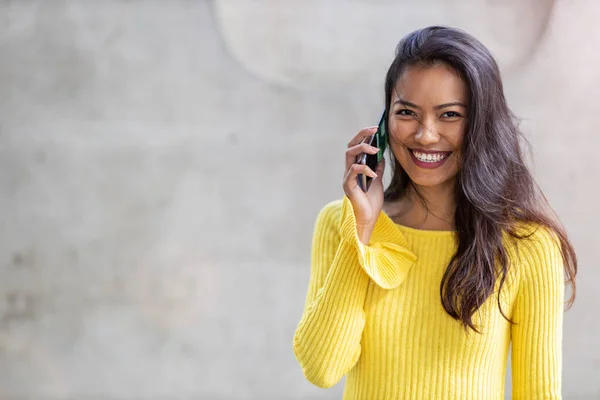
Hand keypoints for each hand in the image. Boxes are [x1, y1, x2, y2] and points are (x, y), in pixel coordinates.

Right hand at [343, 127, 385, 242]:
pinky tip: (374, 174)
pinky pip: (354, 171)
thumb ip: (377, 169)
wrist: (368, 219)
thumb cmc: (371, 202)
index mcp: (356, 167)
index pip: (357, 146)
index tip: (377, 128)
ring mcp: (348, 177)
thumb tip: (381, 156)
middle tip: (375, 129)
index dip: (365, 135)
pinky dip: (364, 169)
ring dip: (363, 148)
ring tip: (375, 149)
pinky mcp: (348, 185)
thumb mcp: (378, 181)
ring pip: (349, 154)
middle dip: (362, 135)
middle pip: (351, 145)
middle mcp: (349, 170)